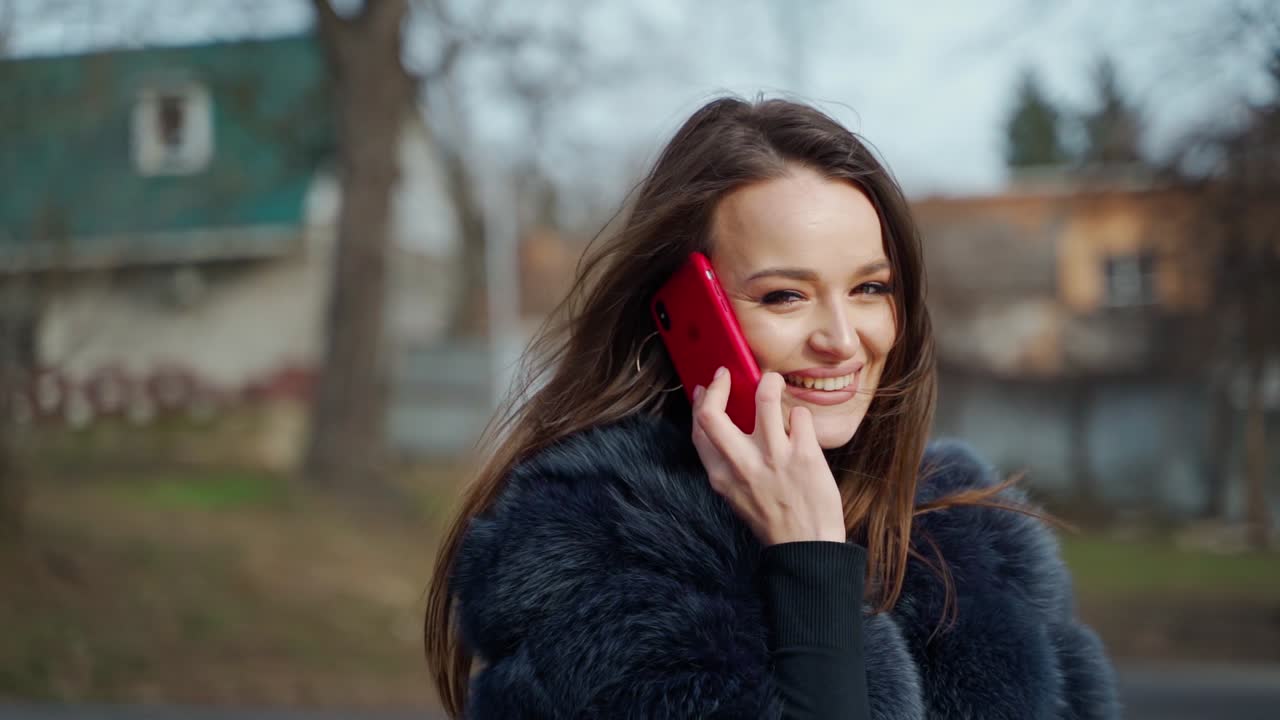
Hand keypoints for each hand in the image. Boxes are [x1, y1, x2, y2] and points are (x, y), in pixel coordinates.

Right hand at [690, 367, 845, 545]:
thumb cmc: (773, 520)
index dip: (701, 402)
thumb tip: (723, 423)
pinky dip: (800, 416)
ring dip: (769, 382)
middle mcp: (742, 465)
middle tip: (728, 374)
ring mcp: (773, 458)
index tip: (707, 388)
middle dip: (718, 385)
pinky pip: (799, 416)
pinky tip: (801, 427)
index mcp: (721, 476)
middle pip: (713, 414)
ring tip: (772, 382)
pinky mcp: (804, 456)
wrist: (808, 548)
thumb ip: (727, 462)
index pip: (699, 430)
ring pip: (765, 398)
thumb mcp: (736, 495)